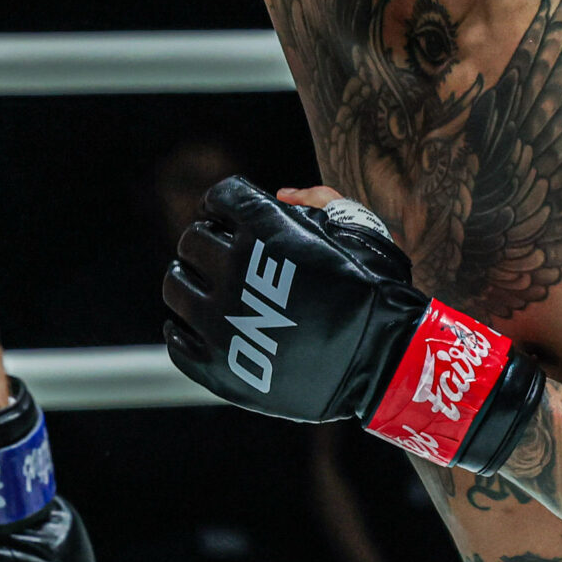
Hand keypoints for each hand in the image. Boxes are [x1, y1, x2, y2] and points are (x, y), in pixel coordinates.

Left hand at [162, 175, 544, 472]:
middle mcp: (234, 268)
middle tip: (221, 257)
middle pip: (193, 243)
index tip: (226, 219)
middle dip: (208, 244)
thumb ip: (318, 201)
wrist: (385, 361)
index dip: (223, 206)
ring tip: (208, 291)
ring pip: (176, 288)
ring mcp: (221, 320)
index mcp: (264, 227)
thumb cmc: (375, 289)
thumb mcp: (357, 228)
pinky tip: (202, 327)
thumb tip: (282, 195)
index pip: (219, 200)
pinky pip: (177, 339)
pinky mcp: (218, 366)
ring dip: (189, 283)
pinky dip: (184, 329)